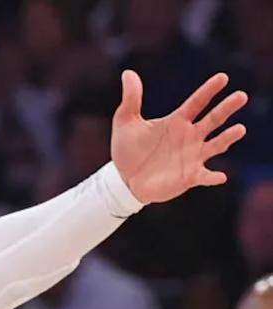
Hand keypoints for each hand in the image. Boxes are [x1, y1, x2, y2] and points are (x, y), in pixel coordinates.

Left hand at [111, 70, 246, 203]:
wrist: (124, 180)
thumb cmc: (127, 150)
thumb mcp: (125, 123)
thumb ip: (131, 99)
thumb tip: (127, 73)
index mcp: (177, 121)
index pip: (197, 102)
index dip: (209, 90)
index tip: (222, 78)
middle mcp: (190, 136)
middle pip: (213, 120)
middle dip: (226, 108)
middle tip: (241, 96)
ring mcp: (192, 156)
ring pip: (216, 145)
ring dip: (227, 138)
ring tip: (240, 129)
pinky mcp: (189, 176)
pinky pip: (205, 177)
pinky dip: (213, 177)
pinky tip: (220, 176)